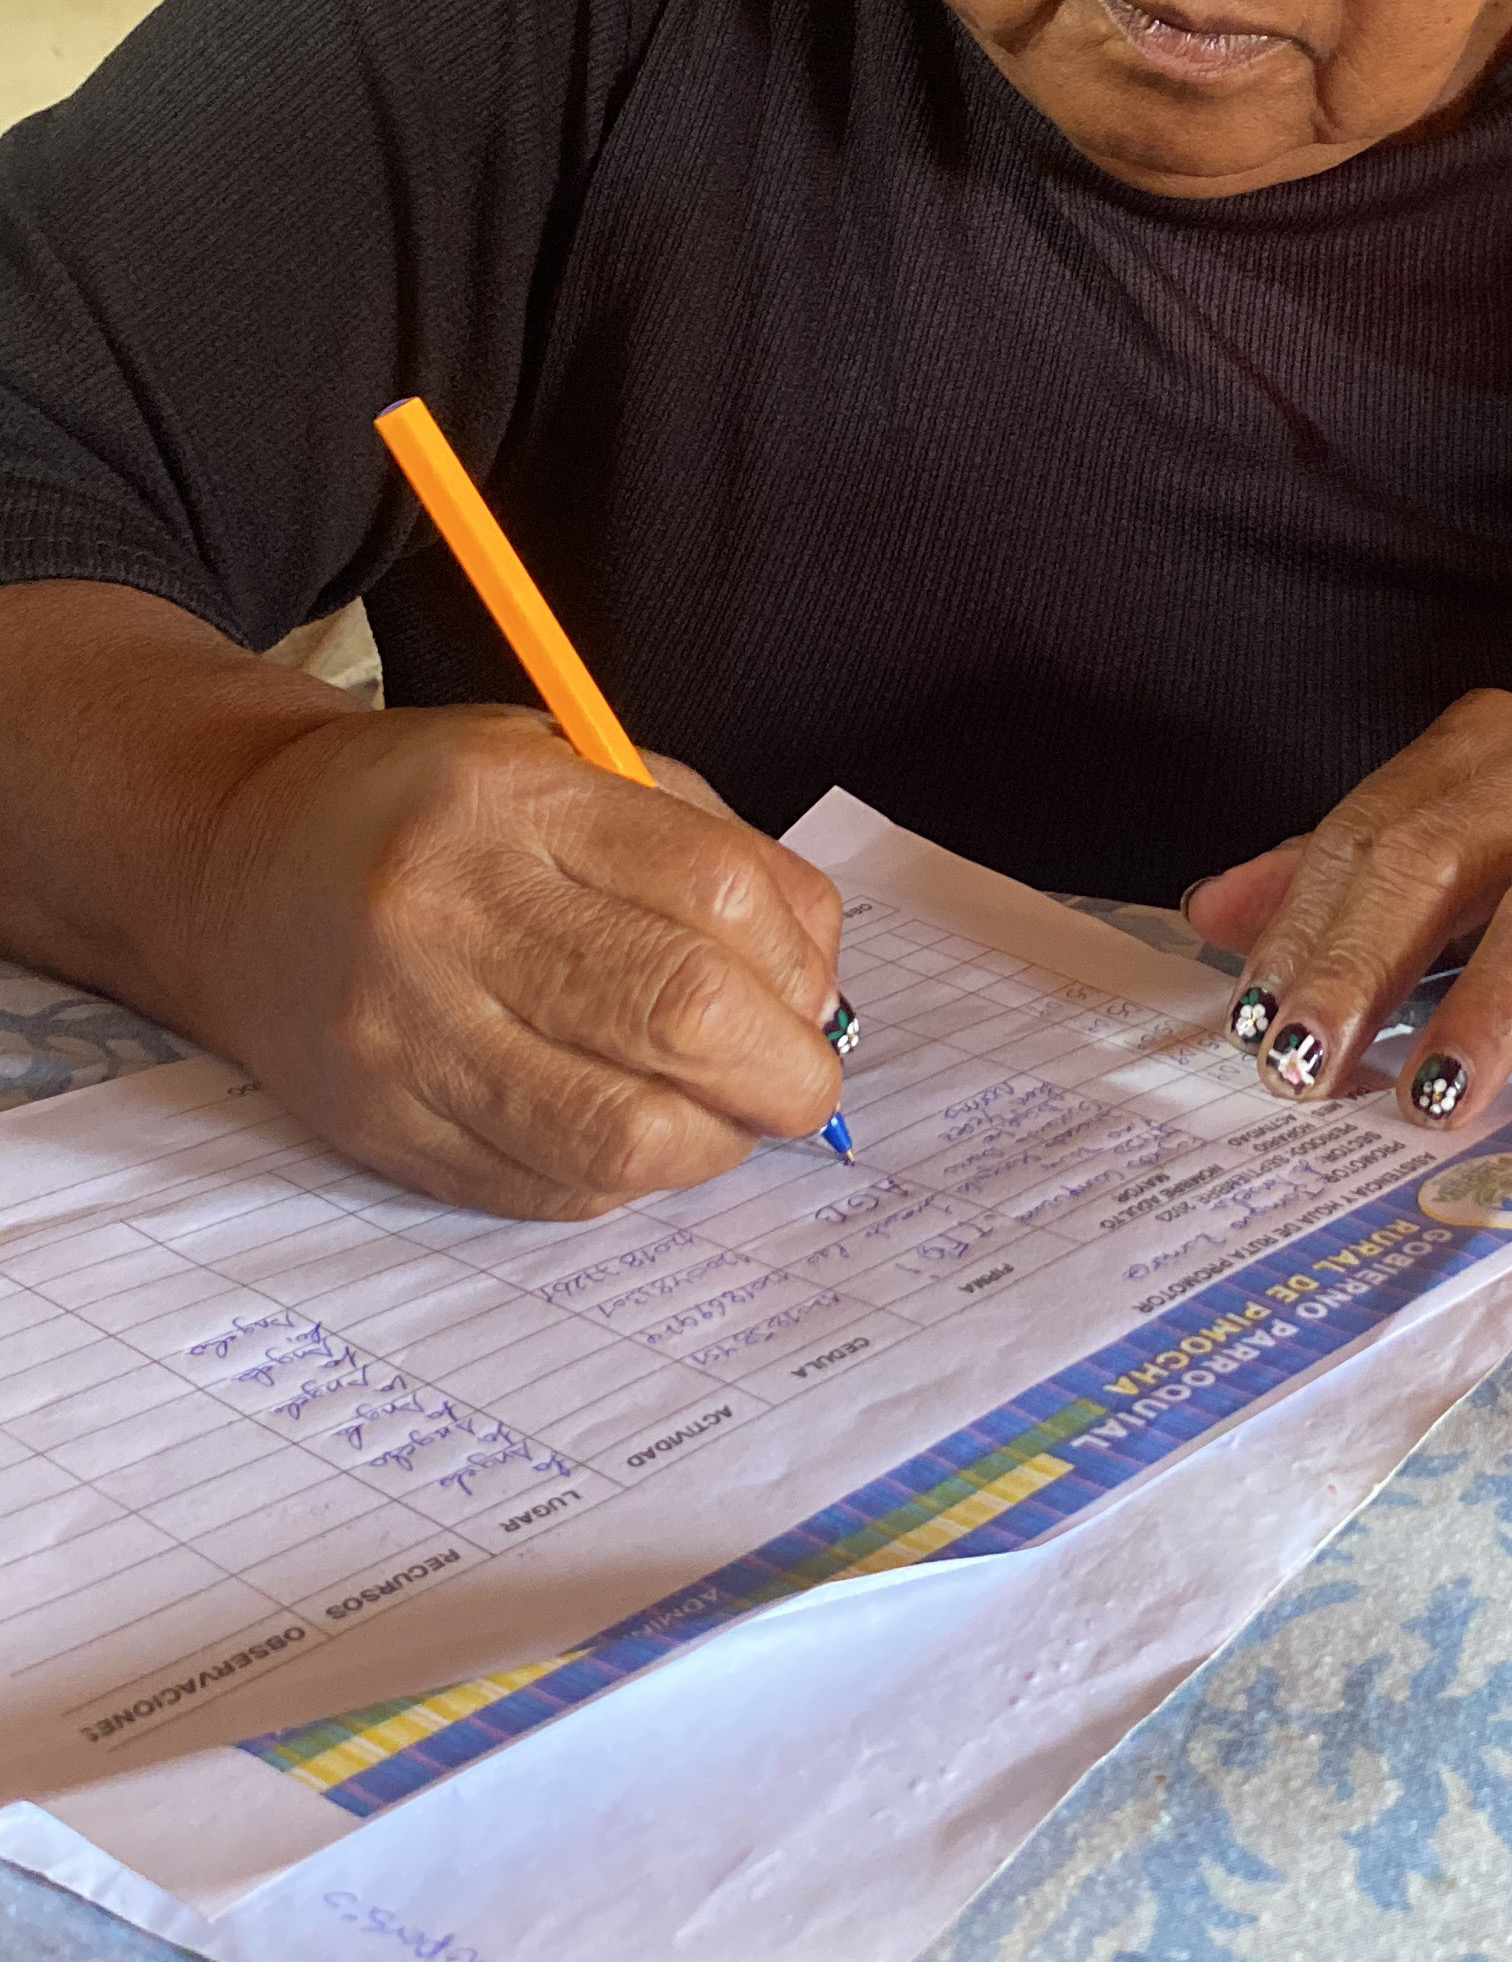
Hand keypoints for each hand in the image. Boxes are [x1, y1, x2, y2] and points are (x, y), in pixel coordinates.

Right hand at [192, 701, 845, 1219]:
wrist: (240, 866)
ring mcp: (404, 1032)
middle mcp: (446, 911)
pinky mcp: (380, 1128)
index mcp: (510, 799)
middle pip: (679, 1014)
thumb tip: (821, 989)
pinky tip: (629, 1134)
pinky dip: (625, 1180)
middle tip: (797, 1081)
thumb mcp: (575, 770)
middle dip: (781, 1072)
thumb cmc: (443, 816)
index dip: (799, 964)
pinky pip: (549, 1192)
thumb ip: (713, 855)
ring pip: (620, 1133)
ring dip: (713, 1143)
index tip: (812, 996)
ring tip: (720, 1114)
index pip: (715, 894)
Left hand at [1185, 687, 1511, 1124]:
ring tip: (1435, 1094)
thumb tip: (1210, 911)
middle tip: (1308, 1070)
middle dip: (1365, 967)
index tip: (1255, 1030)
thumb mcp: (1436, 896)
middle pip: (1444, 853)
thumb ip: (1330, 894)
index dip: (1302, 932)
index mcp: (1479, 750)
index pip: (1366, 833)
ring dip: (1491, 1004)